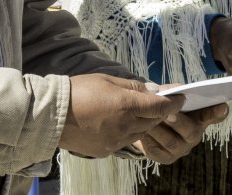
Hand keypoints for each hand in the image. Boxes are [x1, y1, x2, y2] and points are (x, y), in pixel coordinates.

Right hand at [60, 74, 184, 158]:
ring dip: (144, 123)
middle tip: (160, 102)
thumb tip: (152, 90)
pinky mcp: (107, 150)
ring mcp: (116, 140)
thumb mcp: (108, 80)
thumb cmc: (78, 91)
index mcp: (127, 106)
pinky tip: (119, 123)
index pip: (160, 107)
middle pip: (153, 121)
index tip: (181, 97)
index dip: (174, 102)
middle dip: (159, 111)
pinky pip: (125, 141)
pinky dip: (128, 132)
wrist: (50, 116)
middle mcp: (125, 126)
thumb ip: (133, 87)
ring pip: (141, 132)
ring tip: (137, 112)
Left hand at [133, 99, 228, 163]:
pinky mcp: (165, 158)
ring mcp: (181, 148)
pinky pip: (157, 149)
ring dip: (159, 130)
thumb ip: (172, 93)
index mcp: (199, 117)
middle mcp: (194, 135)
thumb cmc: (162, 107)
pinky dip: (148, 139)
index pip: (213, 115)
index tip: (223, 106)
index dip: (218, 112)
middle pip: (190, 131)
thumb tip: (169, 92)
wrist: (144, 125)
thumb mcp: (168, 96)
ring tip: (147, 119)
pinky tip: (141, 131)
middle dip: (179, 122)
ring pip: (171, 141)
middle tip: (168, 114)